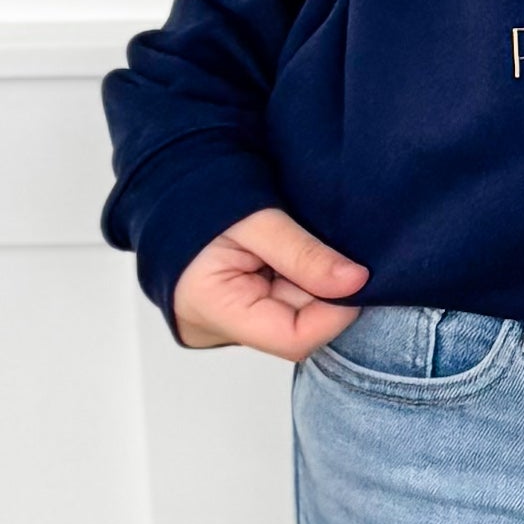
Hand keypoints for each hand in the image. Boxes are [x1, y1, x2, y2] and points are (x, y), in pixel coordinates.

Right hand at [173, 207, 367, 360]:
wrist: (166, 184)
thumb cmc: (197, 197)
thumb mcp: (255, 219)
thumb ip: (304, 253)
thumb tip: (356, 281)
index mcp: (214, 307)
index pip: (293, 339)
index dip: (334, 314)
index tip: (357, 278)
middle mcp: (219, 326)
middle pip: (297, 326)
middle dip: (322, 291)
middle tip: (326, 249)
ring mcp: (229, 319)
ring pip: (293, 314)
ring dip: (309, 284)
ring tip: (297, 245)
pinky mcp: (239, 307)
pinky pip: (282, 304)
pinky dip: (296, 280)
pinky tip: (289, 255)